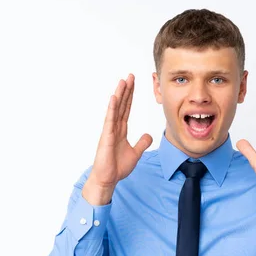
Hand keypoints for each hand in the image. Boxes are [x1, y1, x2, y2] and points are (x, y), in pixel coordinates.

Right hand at [84, 74, 152, 204]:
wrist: (108, 179)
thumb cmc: (117, 167)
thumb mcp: (135, 153)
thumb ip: (142, 143)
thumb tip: (148, 135)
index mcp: (120, 130)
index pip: (126, 109)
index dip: (130, 96)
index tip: (133, 83)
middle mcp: (114, 127)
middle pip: (121, 105)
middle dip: (126, 90)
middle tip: (130, 76)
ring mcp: (109, 131)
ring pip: (115, 109)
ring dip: (119, 95)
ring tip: (123, 81)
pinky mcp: (106, 137)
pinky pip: (109, 120)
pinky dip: (112, 109)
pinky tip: (114, 98)